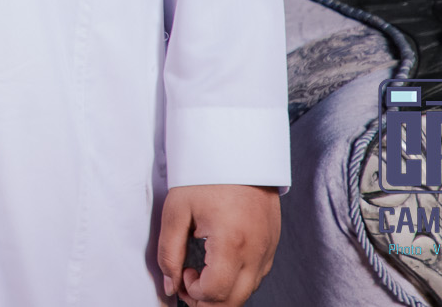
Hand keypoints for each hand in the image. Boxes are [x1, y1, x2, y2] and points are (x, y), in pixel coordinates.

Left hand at [157, 184, 279, 304]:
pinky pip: (256, 277)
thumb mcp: (176, 210)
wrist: (238, 151)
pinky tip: (220, 265)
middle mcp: (256, 252)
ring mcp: (268, 250)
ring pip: (247, 292)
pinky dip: (237, 281)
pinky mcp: (272, 246)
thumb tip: (170, 285)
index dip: (193, 293)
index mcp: (232, 243)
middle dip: (207, 301)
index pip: (215, 293)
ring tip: (202, 270)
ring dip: (223, 293)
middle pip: (234, 301)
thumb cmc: (206, 175)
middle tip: (188, 280)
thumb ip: (169, 252)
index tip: (183, 274)